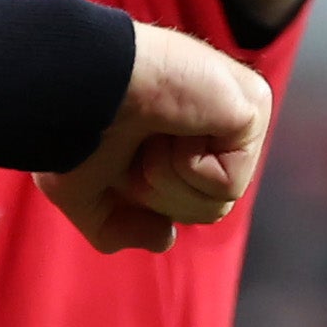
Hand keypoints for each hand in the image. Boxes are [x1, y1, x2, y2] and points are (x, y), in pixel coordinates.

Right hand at [41, 23, 272, 255]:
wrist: (79, 88)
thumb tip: (166, 237)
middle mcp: (214, 120)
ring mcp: (238, 111)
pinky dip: (188, 166)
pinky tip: (174, 125)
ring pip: (219, 203)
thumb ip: (119, 226)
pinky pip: (229, 184)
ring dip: (169, 178)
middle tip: (135, 148)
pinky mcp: (253, 108)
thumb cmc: (74, 125)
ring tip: (151, 134)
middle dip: (158, 193)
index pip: (186, 201)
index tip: (120, 163)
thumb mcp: (81, 192)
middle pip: (207, 209)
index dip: (148, 199)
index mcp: (180, 130)